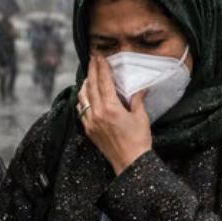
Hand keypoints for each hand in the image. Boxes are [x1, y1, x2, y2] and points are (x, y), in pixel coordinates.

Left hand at [77, 55, 151, 175]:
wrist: (130, 164)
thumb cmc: (138, 141)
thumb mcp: (141, 117)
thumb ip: (138, 100)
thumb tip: (141, 88)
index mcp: (110, 108)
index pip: (103, 81)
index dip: (101, 67)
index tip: (100, 56)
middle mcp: (97, 113)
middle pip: (91, 86)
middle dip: (92, 70)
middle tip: (92, 59)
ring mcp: (90, 122)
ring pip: (82, 97)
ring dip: (86, 84)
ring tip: (89, 75)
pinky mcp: (88, 130)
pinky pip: (81, 110)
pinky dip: (82, 99)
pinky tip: (86, 96)